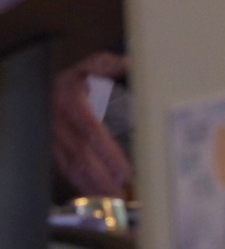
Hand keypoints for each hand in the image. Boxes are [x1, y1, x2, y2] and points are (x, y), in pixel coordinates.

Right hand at [52, 52, 131, 197]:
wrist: (51, 82)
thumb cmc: (80, 75)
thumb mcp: (96, 64)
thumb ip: (115, 66)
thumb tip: (136, 66)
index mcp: (70, 100)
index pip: (91, 131)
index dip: (107, 153)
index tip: (124, 171)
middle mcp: (58, 122)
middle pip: (81, 155)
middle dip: (103, 178)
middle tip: (123, 194)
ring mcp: (51, 137)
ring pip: (71, 166)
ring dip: (92, 186)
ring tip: (114, 200)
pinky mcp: (50, 148)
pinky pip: (63, 170)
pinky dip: (79, 185)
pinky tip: (95, 196)